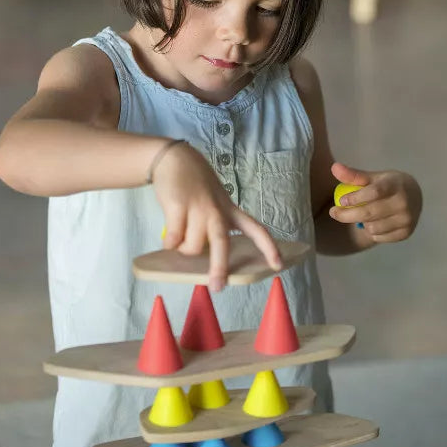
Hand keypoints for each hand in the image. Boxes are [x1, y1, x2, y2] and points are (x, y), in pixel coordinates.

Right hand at [151, 142, 281, 291]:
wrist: (174, 159)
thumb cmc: (195, 185)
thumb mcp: (215, 201)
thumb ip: (216, 223)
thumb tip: (206, 255)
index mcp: (230, 210)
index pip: (256, 229)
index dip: (268, 248)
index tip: (278, 265)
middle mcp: (217, 210)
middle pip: (222, 242)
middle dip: (220, 267)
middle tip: (217, 287)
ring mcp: (198, 208)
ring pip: (194, 246)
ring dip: (184, 250)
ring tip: (179, 241)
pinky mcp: (178, 206)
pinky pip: (173, 239)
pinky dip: (169, 244)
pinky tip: (168, 238)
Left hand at [329, 162, 421, 243]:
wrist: (414, 196)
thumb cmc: (388, 184)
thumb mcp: (373, 177)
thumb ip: (354, 175)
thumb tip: (334, 168)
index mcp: (395, 185)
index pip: (374, 192)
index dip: (355, 198)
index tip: (340, 201)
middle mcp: (403, 203)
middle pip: (369, 213)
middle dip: (347, 215)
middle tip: (333, 212)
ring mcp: (407, 219)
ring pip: (372, 228)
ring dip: (361, 223)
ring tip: (362, 216)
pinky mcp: (406, 233)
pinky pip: (379, 238)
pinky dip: (371, 232)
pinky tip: (373, 223)